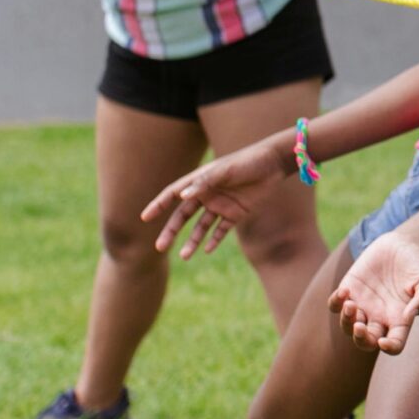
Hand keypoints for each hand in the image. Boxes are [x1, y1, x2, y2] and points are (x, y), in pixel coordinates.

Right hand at [143, 137, 294, 257]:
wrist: (273, 164)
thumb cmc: (246, 162)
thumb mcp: (225, 170)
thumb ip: (204, 182)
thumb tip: (182, 195)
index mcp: (199, 181)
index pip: (173, 195)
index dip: (158, 205)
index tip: (144, 217)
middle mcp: (206, 194)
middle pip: (183, 216)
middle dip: (171, 231)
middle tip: (160, 247)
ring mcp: (221, 205)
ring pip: (201, 227)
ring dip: (192, 241)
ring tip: (184, 256)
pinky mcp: (236, 214)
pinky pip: (221, 230)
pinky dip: (214, 240)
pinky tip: (207, 250)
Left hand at [331, 230, 418, 353]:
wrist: (403, 243)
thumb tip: (409, 316)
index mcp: (400, 320)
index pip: (394, 344)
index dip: (389, 348)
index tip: (383, 342)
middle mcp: (380, 317)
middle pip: (366, 342)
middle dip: (360, 339)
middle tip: (359, 326)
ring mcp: (363, 305)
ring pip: (347, 327)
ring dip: (346, 321)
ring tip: (351, 304)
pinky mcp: (350, 290)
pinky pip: (335, 305)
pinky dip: (336, 303)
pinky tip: (345, 291)